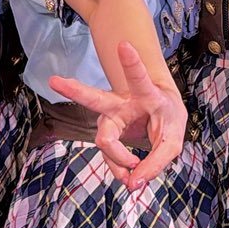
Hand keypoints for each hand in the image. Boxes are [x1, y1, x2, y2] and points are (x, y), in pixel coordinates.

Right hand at [48, 42, 188, 189]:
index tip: (124, 44)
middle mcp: (122, 104)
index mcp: (146, 94)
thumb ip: (157, 160)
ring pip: (103, 138)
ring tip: (127, 178)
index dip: (131, 62)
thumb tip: (134, 183)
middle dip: (75, 90)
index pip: (138, 77)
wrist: (161, 115)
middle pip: (97, 99)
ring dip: (116, 159)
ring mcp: (111, 120)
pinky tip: (130, 177)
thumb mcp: (174, 138)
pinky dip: (123, 170)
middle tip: (54, 81)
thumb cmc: (167, 117)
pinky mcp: (108, 136)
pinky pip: (113, 159)